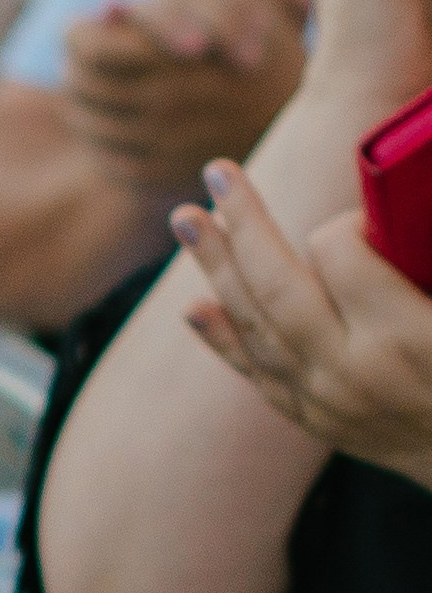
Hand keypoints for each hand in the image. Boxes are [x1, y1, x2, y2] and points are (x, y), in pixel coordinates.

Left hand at [61, 0, 308, 191]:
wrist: (309, 120)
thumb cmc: (267, 38)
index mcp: (174, 54)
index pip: (89, 48)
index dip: (77, 35)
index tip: (83, 24)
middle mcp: (164, 103)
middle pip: (82, 87)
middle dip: (75, 68)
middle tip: (79, 58)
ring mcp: (161, 146)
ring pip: (90, 126)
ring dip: (82, 106)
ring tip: (89, 89)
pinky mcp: (161, 179)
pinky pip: (108, 162)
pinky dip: (100, 142)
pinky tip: (109, 123)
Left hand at [173, 157, 431, 486]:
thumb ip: (427, 249)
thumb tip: (398, 209)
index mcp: (402, 334)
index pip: (339, 252)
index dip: (344, 223)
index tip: (362, 218)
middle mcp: (351, 371)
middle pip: (277, 285)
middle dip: (244, 223)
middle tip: (215, 170)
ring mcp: (326, 402)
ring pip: (255, 327)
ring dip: (216, 269)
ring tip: (186, 220)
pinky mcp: (317, 422)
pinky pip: (258, 376)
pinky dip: (223, 340)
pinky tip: (194, 307)